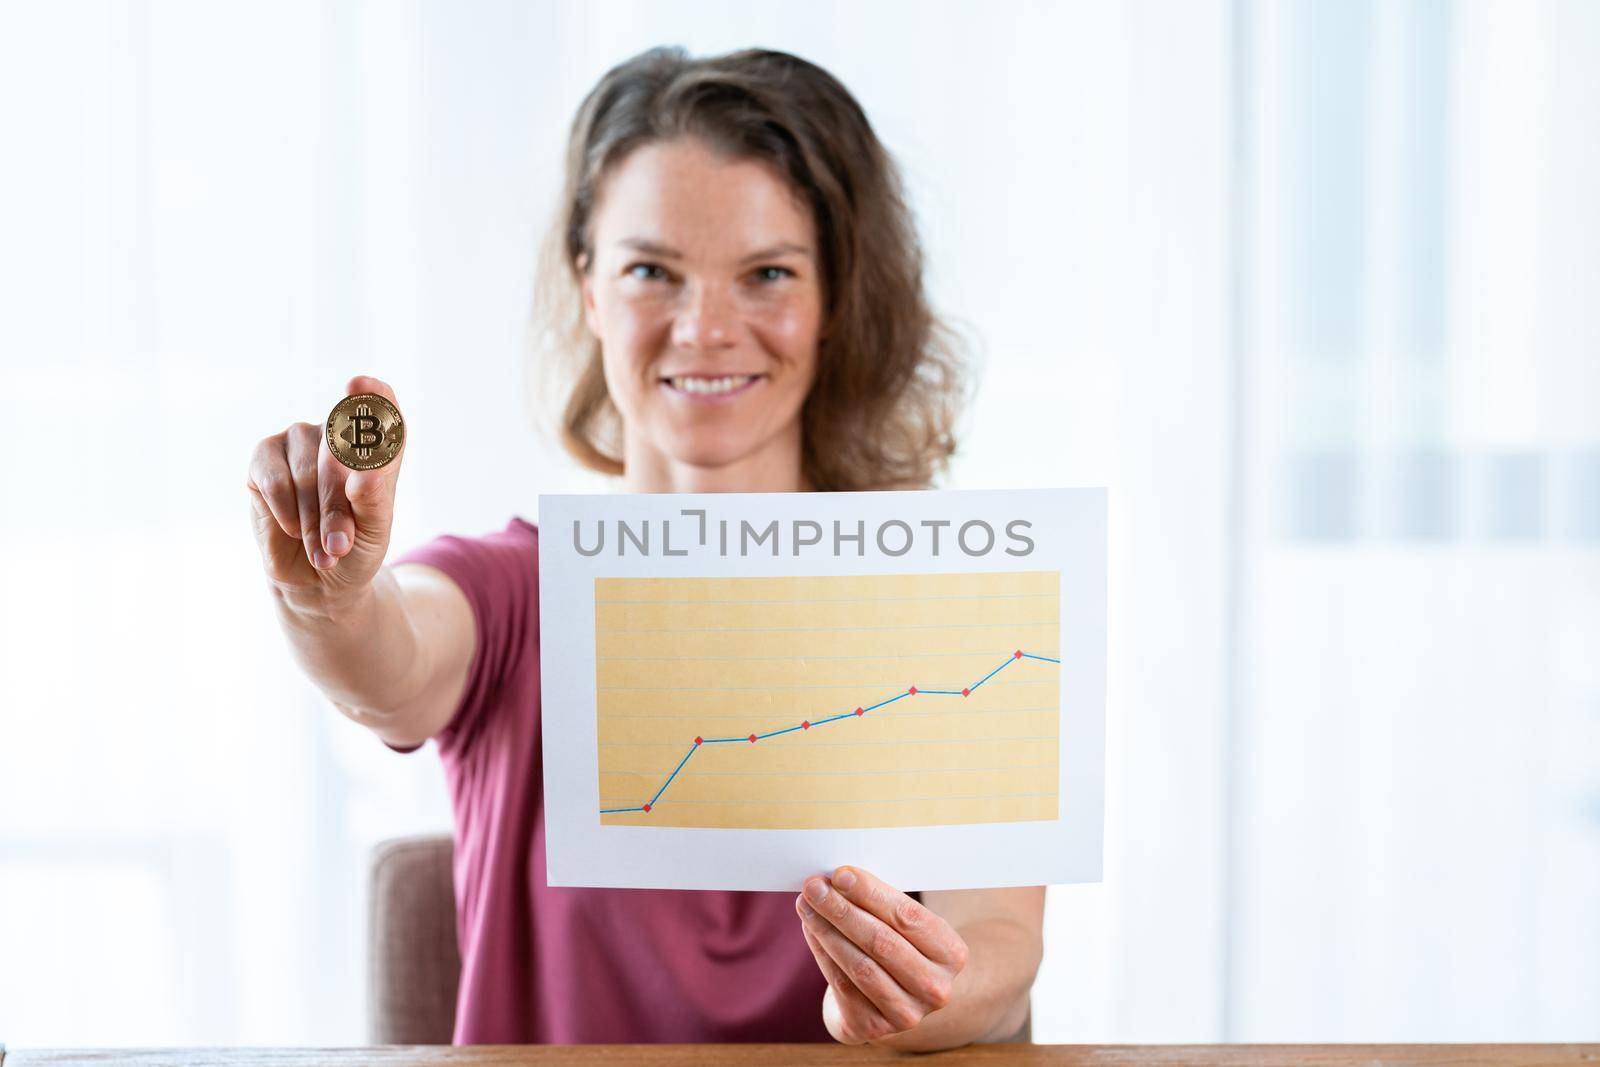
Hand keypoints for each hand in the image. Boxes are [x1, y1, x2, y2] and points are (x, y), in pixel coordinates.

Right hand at [245, 374, 405, 610]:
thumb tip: (365, 474)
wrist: (318, 579)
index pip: (381, 409)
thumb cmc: (355, 548)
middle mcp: (337, 433)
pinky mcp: (264, 457)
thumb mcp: (375, 532)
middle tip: (339, 544)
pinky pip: (273, 478)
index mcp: (377, 446)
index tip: (359, 385)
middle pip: (340, 454)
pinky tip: (293, 530)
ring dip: (313, 519)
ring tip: (322, 549)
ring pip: (307, 471)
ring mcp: (299, 440)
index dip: (373, 396)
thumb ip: (375, 501)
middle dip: (338, 508)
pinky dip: (285, 510)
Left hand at [795, 865, 968, 1044]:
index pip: (908, 917)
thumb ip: (881, 903)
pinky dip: (822, 952)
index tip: (840, 874)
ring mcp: (906, 1014)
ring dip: (826, 930)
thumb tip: (839, 878)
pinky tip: (811, 929)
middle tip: (814, 887)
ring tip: (806, 905)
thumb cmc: (900, 946)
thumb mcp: (906, 925)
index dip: (871, 894)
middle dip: (842, 910)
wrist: (897, 999)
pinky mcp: (873, 1028)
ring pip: (859, 966)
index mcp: (952, 954)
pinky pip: (841, 985)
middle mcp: (935, 988)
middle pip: (881, 942)